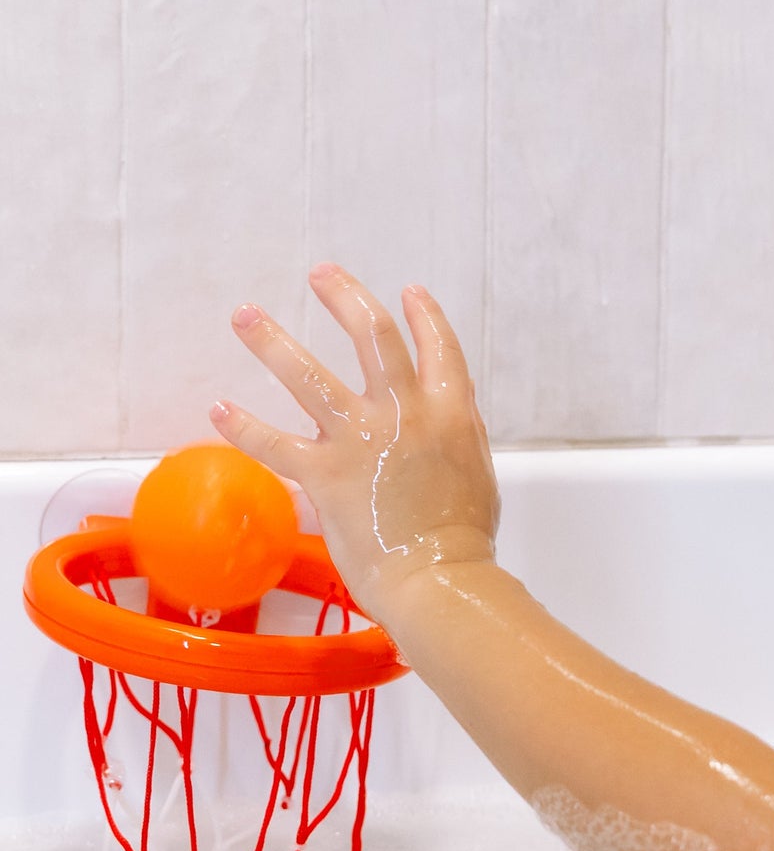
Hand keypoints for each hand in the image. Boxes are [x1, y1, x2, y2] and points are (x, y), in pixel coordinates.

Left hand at [212, 265, 499, 623]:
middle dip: (344, 296)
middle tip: (321, 274)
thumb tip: (445, 409)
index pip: (438, 346)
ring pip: (307, 375)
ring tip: (244, 314)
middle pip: (372, 334)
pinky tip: (220, 407)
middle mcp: (405, 412)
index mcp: (451, 410)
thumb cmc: (464, 536)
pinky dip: (243, 424)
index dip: (424, 316)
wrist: (439, 576)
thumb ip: (458, 430)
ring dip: (271, 340)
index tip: (408, 293)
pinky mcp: (324, 474)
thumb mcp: (475, 469)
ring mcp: (360, 440)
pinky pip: (272, 443)